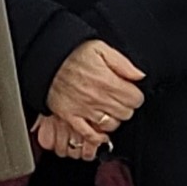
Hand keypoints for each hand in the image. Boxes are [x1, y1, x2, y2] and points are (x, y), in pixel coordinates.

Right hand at [33, 39, 144, 162]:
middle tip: (119, 99)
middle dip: (125, 106)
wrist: (47, 59)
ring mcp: (84, 110)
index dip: (135, 95)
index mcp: (107, 81)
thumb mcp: (101, 49)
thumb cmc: (72, 53)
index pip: (135, 99)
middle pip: (126, 113)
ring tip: (108, 110)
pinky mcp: (71, 117)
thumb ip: (123, 63)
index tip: (129, 91)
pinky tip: (101, 132)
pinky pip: (89, 135)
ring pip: (111, 125)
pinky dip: (97, 137)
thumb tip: (139, 76)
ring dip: (113, 119)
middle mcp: (98, 98)